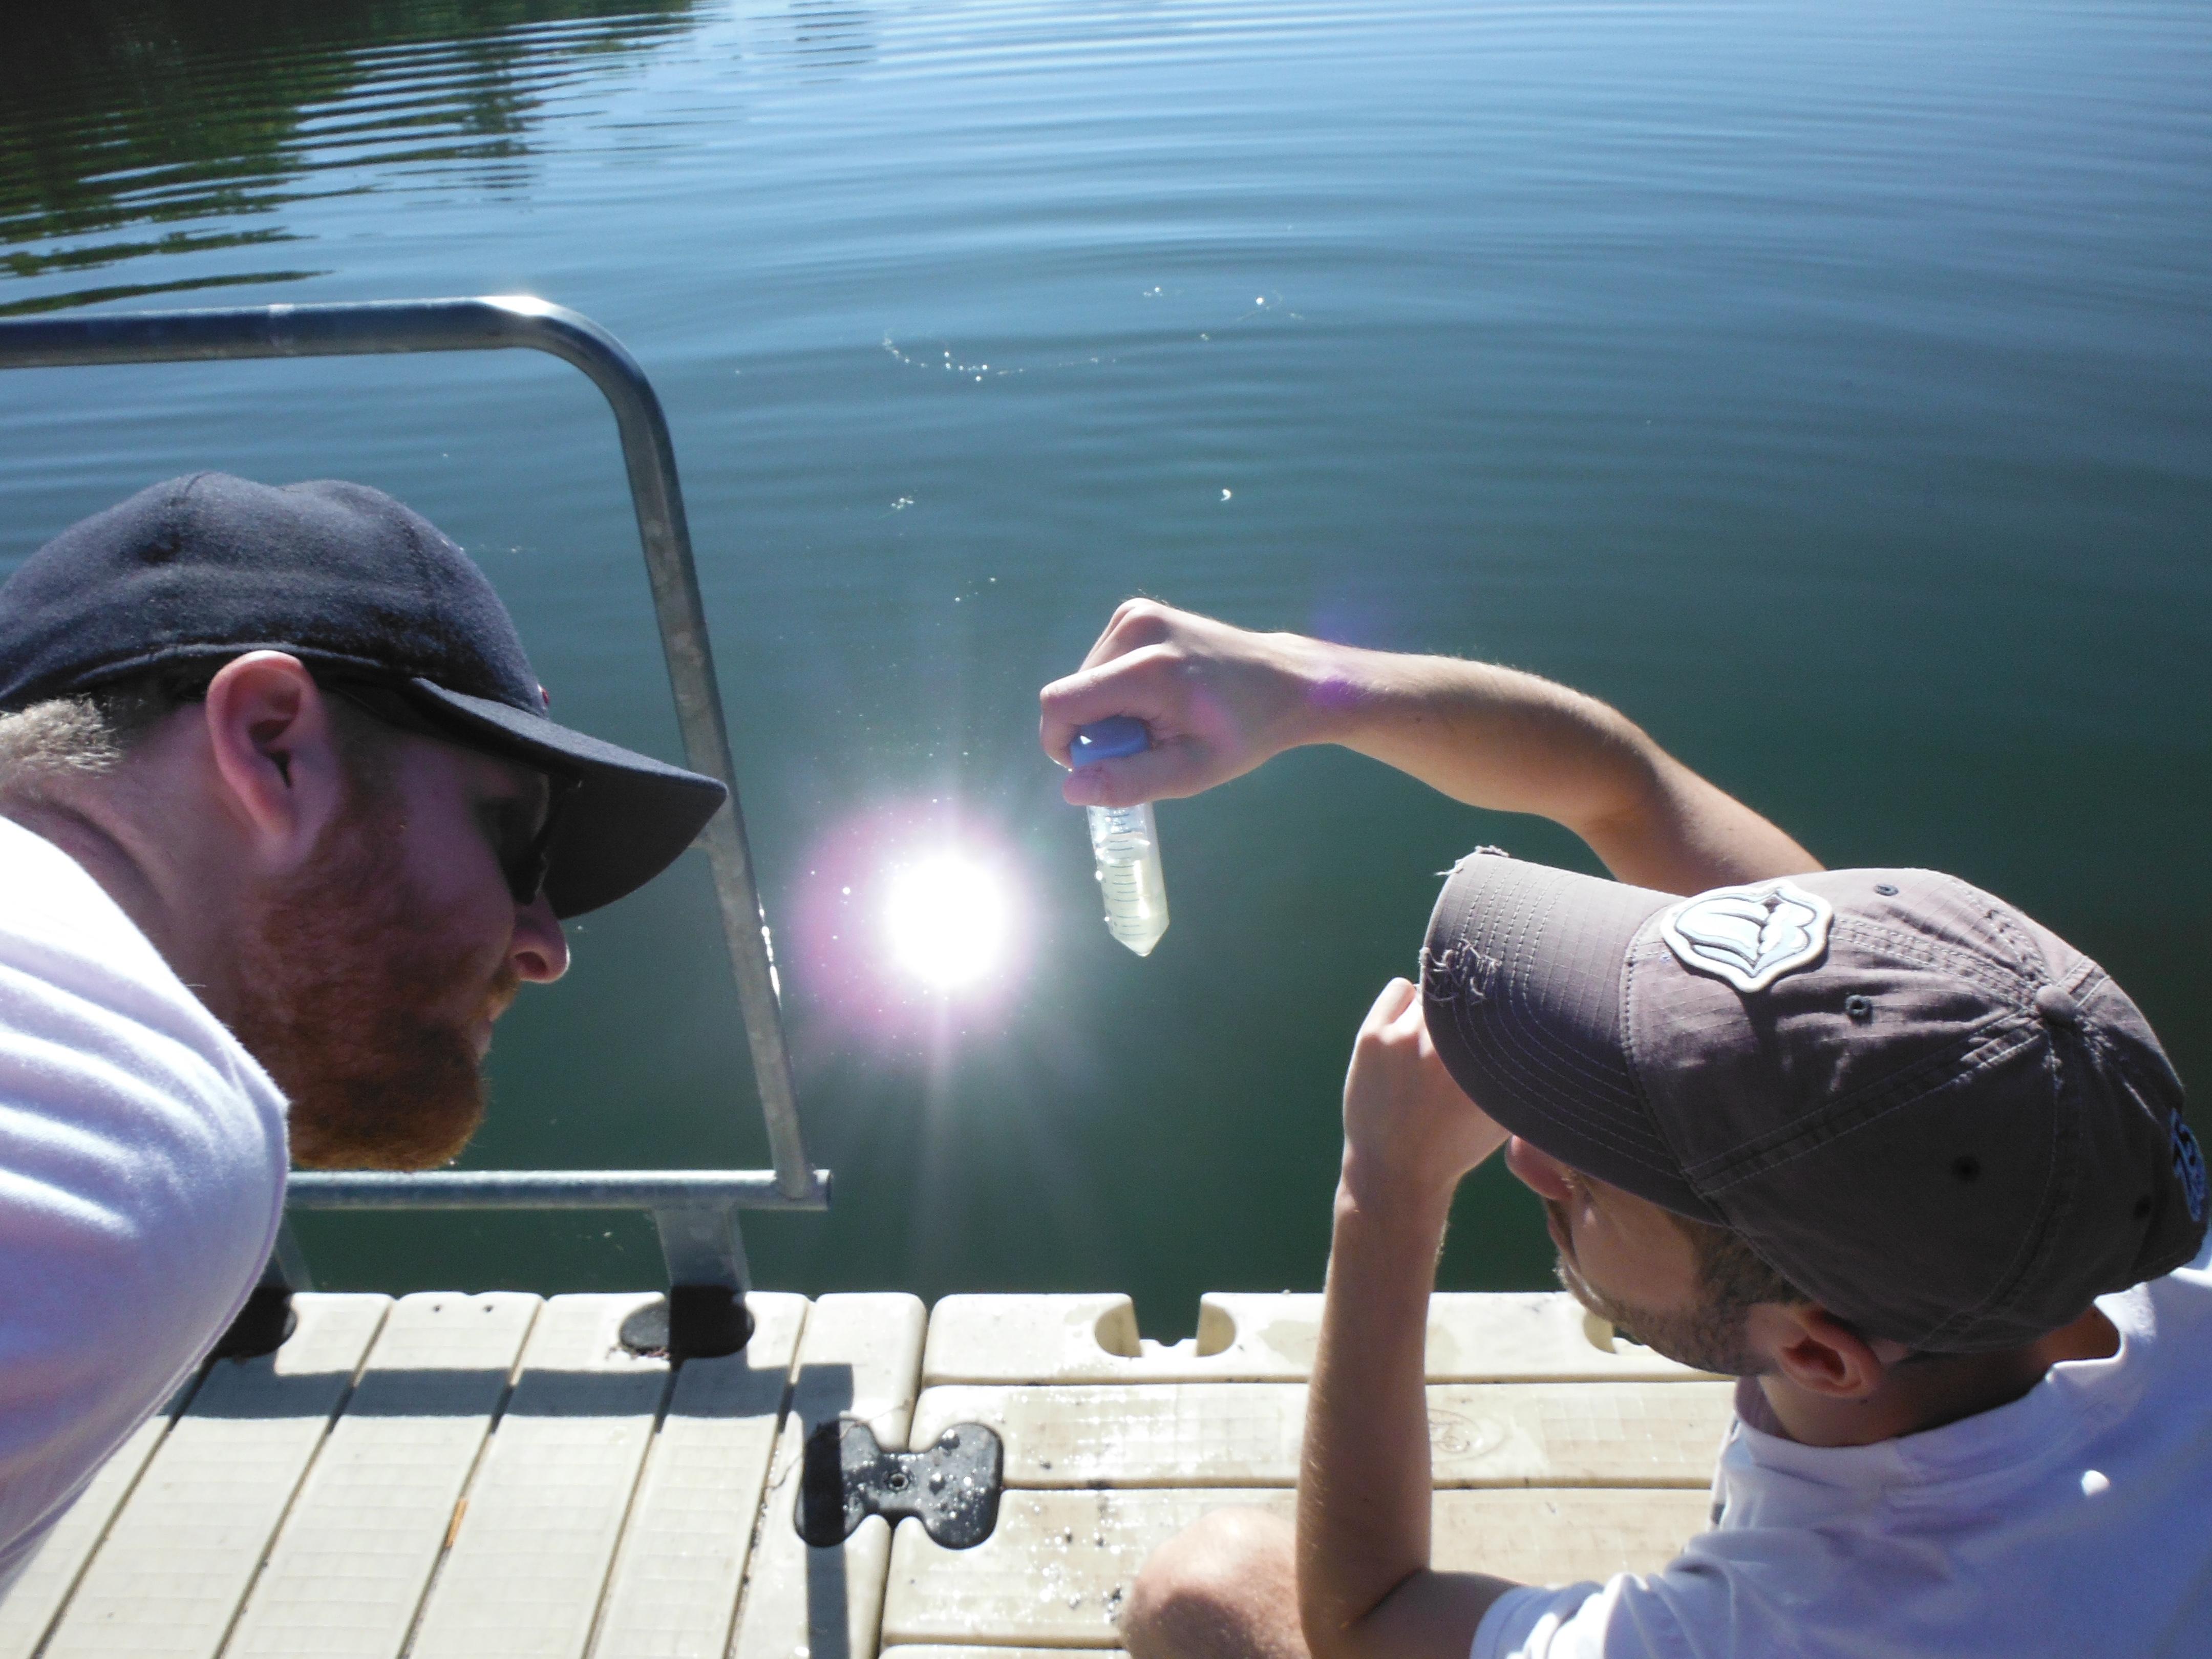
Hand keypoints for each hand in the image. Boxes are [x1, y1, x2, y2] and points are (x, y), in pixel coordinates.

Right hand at [1039, 600, 1340, 807]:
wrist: (1285, 682)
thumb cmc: (1241, 733)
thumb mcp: (1191, 771)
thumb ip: (1129, 781)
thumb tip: (1070, 788)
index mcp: (1148, 669)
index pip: (1060, 703)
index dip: (1063, 743)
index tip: (1100, 764)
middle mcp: (1135, 628)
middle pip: (1072, 694)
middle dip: (1098, 729)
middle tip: (1152, 740)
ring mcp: (1135, 613)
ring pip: (1084, 679)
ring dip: (1109, 709)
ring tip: (1161, 716)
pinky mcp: (1137, 611)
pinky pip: (1101, 663)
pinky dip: (1119, 688)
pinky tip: (1160, 694)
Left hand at [1340, 979, 1507, 1212]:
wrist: (1396, 1172)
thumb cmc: (1455, 1144)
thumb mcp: (1502, 1114)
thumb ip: (1521, 1073)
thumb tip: (1543, 1027)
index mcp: (1487, 1067)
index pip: (1504, 1003)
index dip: (1504, 997)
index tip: (1499, 1005)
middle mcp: (1449, 1048)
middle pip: (1467, 991)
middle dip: (1469, 1003)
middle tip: (1463, 1025)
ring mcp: (1407, 1039)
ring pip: (1434, 990)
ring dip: (1439, 1007)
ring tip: (1432, 1042)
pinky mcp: (1374, 1036)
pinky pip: (1402, 989)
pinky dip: (1407, 1002)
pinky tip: (1407, 1032)